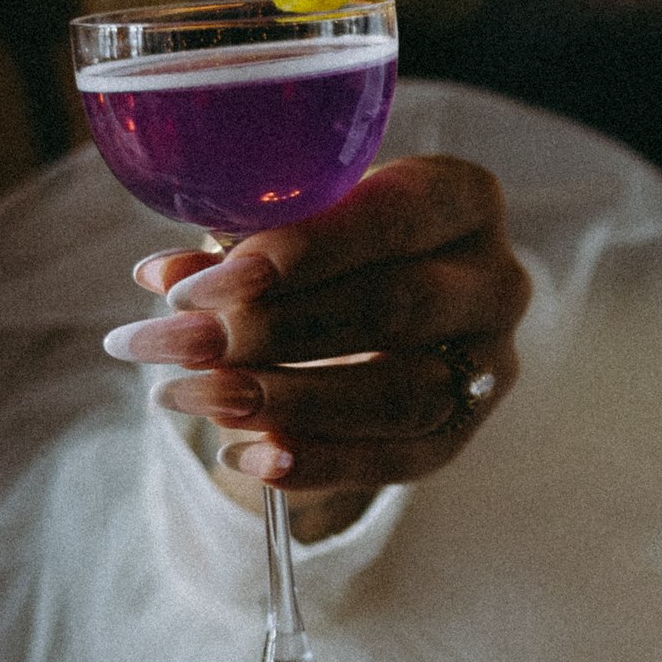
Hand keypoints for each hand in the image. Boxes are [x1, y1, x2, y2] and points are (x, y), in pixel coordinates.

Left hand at [103, 157, 530, 490]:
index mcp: (461, 198)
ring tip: (190, 398)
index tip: (199, 285)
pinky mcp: (464, 430)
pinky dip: (317, 463)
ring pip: (400, 395)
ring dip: (286, 403)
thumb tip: (164, 278)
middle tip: (175, 345)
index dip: (296, 253)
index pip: (388, 219)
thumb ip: (239, 244)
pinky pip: (398, 460)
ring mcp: (490, 364)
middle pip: (394, 308)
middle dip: (272, 332)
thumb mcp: (289, 225)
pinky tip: (246, 455)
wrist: (378, 308)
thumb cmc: (328, 245)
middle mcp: (496, 280)